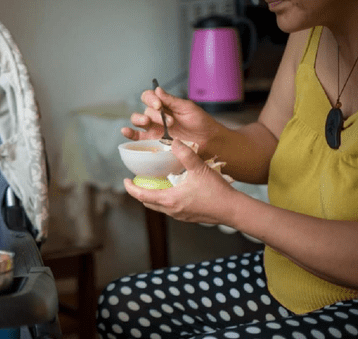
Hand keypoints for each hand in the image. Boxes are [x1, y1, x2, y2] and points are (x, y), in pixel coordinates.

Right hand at [122, 87, 219, 152]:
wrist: (208, 141)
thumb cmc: (200, 122)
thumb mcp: (187, 107)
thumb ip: (171, 100)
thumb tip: (157, 89)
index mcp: (164, 105)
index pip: (149, 97)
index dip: (151, 99)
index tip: (159, 105)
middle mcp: (157, 116)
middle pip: (144, 109)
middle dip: (153, 113)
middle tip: (167, 120)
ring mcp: (154, 128)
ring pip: (138, 120)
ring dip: (140, 120)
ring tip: (148, 123)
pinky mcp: (153, 141)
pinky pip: (137, 137)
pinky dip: (129, 134)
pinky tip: (126, 131)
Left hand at [124, 139, 238, 224]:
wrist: (233, 210)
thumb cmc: (216, 191)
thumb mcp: (199, 168)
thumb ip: (185, 153)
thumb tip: (173, 140)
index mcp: (169, 199)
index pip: (142, 195)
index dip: (130, 188)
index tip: (125, 180)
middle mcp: (171, 210)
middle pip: (148, 202)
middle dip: (140, 192)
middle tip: (137, 180)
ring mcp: (180, 215)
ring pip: (159, 206)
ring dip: (153, 195)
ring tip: (153, 182)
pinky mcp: (188, 216)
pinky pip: (170, 208)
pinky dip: (164, 198)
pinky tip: (172, 188)